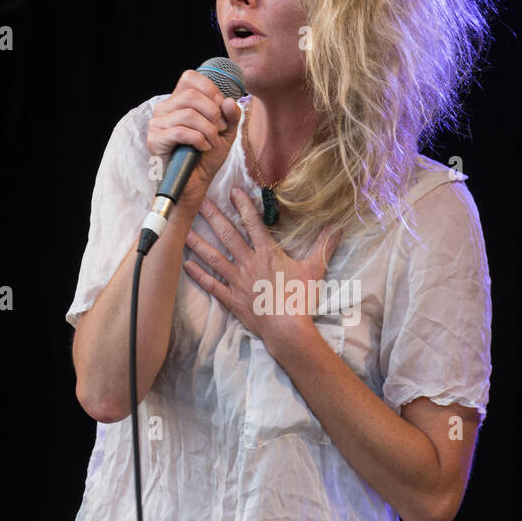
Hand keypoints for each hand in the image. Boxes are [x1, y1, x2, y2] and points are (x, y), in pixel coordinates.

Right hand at [147, 72, 243, 210]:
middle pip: (190, 95)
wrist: (197, 183)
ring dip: (208, 130)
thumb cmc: (208, 157)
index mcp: (180, 101)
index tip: (221, 108)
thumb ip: (231, 115)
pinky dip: (198, 139)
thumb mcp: (226, 133)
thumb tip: (228, 101)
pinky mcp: (155, 140)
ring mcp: (157, 123)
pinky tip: (203, 148)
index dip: (210, 89)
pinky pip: (180, 131)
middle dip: (212, 113)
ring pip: (187, 114)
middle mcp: (165, 108)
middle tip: (219, 130)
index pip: (189, 77)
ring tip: (212, 143)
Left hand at [183, 188, 341, 352]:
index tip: (232, 190)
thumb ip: (325, 245)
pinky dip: (198, 275)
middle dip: (213, 216)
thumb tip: (338, 226)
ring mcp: (237, 281)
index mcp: (268, 254)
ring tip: (183, 229)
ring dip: (198, 242)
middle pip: (227, 235)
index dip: (243, 205)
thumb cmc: (301, 299)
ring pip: (214, 257)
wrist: (287, 330)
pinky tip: (186, 265)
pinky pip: (211, 285)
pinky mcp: (231, 299)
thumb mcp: (316, 269)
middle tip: (198, 200)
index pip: (253, 223)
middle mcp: (249, 263)